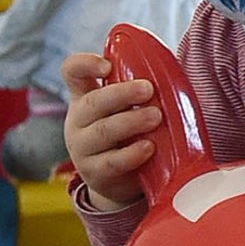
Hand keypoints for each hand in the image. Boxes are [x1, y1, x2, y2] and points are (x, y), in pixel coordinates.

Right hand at [61, 50, 159, 210]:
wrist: (121, 181)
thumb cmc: (129, 135)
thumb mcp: (129, 110)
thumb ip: (138, 92)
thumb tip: (171, 71)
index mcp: (85, 97)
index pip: (72, 72)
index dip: (84, 64)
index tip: (107, 65)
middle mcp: (78, 121)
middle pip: (92, 102)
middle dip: (121, 94)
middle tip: (148, 89)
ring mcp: (83, 148)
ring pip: (103, 131)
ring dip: (131, 122)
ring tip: (156, 116)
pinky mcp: (95, 174)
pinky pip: (112, 162)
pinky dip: (132, 153)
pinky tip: (149, 147)